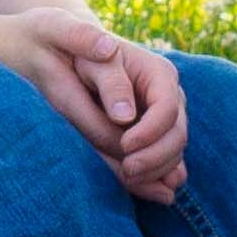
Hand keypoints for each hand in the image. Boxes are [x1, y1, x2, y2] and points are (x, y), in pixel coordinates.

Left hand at [0, 6, 185, 201]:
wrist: (59, 52)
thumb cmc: (68, 45)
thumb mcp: (81, 49)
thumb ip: (107, 79)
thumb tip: (126, 116)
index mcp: (156, 72)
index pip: (167, 109)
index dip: (150, 133)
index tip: (125, 148)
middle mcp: (166, 95)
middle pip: (177, 134)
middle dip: (156, 158)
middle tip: (127, 171)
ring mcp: (160, 118)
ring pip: (172, 152)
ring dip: (156, 171)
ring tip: (129, 180)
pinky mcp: (149, 136)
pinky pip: (160, 160)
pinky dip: (156, 177)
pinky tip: (149, 191)